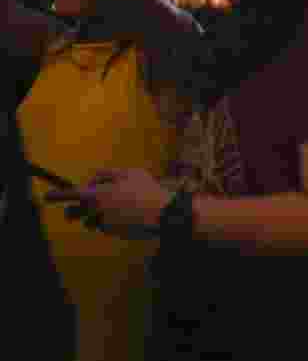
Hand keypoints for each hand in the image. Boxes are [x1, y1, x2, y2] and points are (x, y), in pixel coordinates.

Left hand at [45, 169, 170, 237]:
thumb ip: (108, 173)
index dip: (57, 195)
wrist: (161, 214)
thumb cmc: (146, 190)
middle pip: (74, 212)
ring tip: (115, 208)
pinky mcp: (111, 232)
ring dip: (94, 215)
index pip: (71, 194)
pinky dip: (110, 221)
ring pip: (89, 220)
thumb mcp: (130, 173)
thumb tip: (92, 179)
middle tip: (74, 209)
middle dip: (72, 210)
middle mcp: (97, 210)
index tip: (47, 196)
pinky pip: (104, 226)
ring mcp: (103, 222)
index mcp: (99, 193)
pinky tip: (125, 216)